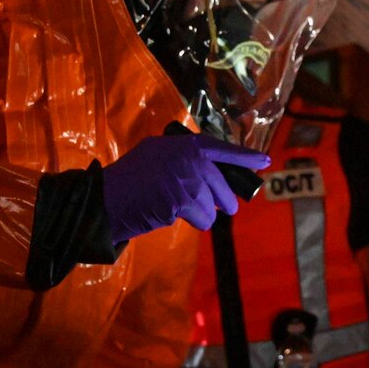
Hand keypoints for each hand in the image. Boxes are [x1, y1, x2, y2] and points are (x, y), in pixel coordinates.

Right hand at [103, 133, 269, 243]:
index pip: (221, 149)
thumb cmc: (129, 179)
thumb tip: (212, 177)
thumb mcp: (156, 154)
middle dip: (224, 201)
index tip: (264, 161)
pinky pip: (203, 219)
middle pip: (222, 185)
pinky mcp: (182, 202)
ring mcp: (187, 180)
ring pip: (213, 207)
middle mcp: (189, 159)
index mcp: (183, 145)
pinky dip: (192, 222)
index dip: (245, 156)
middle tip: (224, 208)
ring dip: (201, 214)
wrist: (105, 198)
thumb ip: (183, 158)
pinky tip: (169, 215)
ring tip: (177, 209)